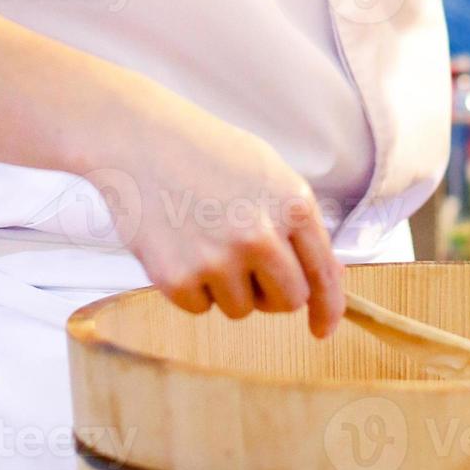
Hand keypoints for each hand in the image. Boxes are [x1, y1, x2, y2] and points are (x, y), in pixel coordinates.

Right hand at [91, 107, 344, 337]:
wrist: (138, 139)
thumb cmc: (208, 154)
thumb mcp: (270, 175)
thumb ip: (299, 227)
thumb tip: (330, 278)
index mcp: (293, 205)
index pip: (324, 275)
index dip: (327, 309)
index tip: (322, 330)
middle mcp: (261, 236)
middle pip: (288, 302)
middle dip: (272, 293)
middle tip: (245, 265)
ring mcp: (218, 259)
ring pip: (242, 309)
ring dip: (227, 288)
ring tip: (204, 240)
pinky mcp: (178, 278)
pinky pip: (200, 308)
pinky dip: (191, 288)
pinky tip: (179, 246)